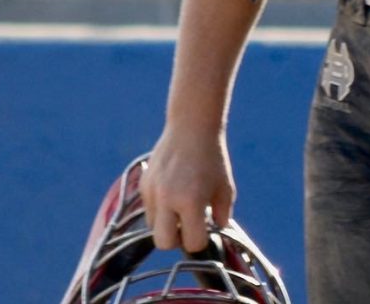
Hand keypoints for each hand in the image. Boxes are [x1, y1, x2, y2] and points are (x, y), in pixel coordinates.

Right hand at [140, 129, 235, 252]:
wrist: (192, 127)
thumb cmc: (213, 158)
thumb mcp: (225, 187)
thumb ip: (222, 214)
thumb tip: (217, 232)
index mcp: (191, 201)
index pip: (192, 242)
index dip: (201, 240)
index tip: (205, 229)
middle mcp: (168, 199)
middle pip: (163, 243)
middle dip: (177, 239)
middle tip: (188, 225)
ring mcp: (153, 192)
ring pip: (153, 227)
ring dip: (166, 223)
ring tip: (180, 204)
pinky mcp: (144, 185)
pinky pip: (148, 209)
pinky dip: (159, 207)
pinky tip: (172, 190)